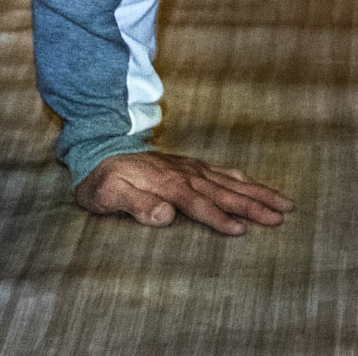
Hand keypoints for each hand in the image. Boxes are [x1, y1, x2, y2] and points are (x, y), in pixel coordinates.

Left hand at [76, 151, 294, 235]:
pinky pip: (220, 171)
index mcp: (165, 183)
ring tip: (284, 204)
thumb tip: (165, 215)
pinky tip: (255, 185)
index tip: (241, 231)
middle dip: (252, 205)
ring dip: (256, 192)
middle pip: (222, 192)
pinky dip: (241, 179)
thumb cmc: (101, 179)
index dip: (218, 217)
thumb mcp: (107, 194)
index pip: (197, 204)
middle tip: (281, 218)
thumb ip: (135, 204)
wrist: (95, 149)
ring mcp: (187, 167)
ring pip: (228, 181)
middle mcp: (182, 173)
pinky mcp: (188, 165)